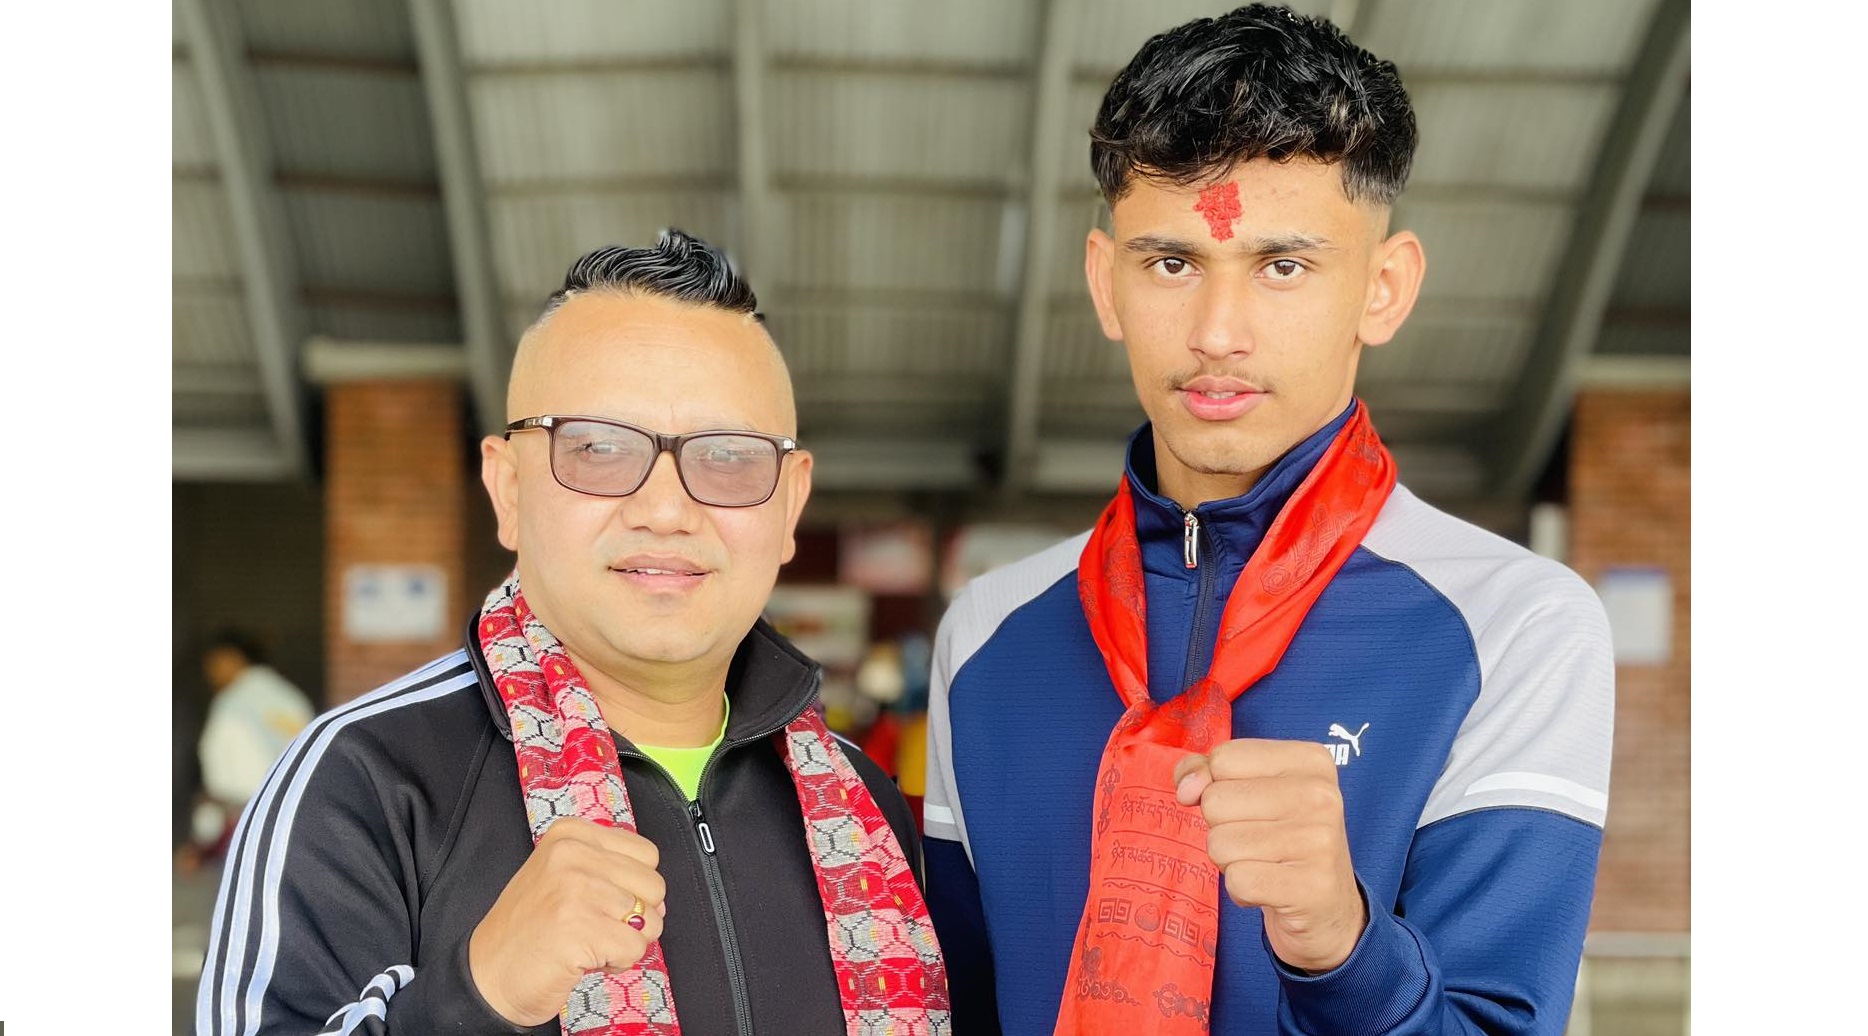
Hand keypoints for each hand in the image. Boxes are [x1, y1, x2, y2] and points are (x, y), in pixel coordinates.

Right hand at [468, 816, 669, 1025]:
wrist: (488, 975)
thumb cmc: (531, 930)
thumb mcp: (564, 877)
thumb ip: (610, 873)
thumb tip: (658, 900)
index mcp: (570, 834)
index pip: (647, 854)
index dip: (634, 888)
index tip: (602, 904)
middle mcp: (572, 853)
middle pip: (654, 886)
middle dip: (636, 917)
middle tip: (595, 928)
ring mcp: (574, 888)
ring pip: (650, 920)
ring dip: (625, 942)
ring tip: (587, 943)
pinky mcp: (579, 927)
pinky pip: (635, 948)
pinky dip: (617, 962)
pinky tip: (585, 959)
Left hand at [1174, 739, 1365, 972]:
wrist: (1327, 907)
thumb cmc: (1279, 839)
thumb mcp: (1249, 791)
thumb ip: (1206, 772)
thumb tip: (1187, 788)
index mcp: (1310, 761)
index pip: (1224, 758)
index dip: (1216, 786)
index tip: (1248, 807)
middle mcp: (1321, 795)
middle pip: (1216, 801)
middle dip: (1222, 828)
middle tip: (1259, 842)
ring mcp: (1320, 840)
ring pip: (1220, 843)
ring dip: (1230, 862)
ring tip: (1266, 864)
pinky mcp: (1311, 886)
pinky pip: (1237, 880)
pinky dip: (1242, 891)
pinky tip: (1270, 889)